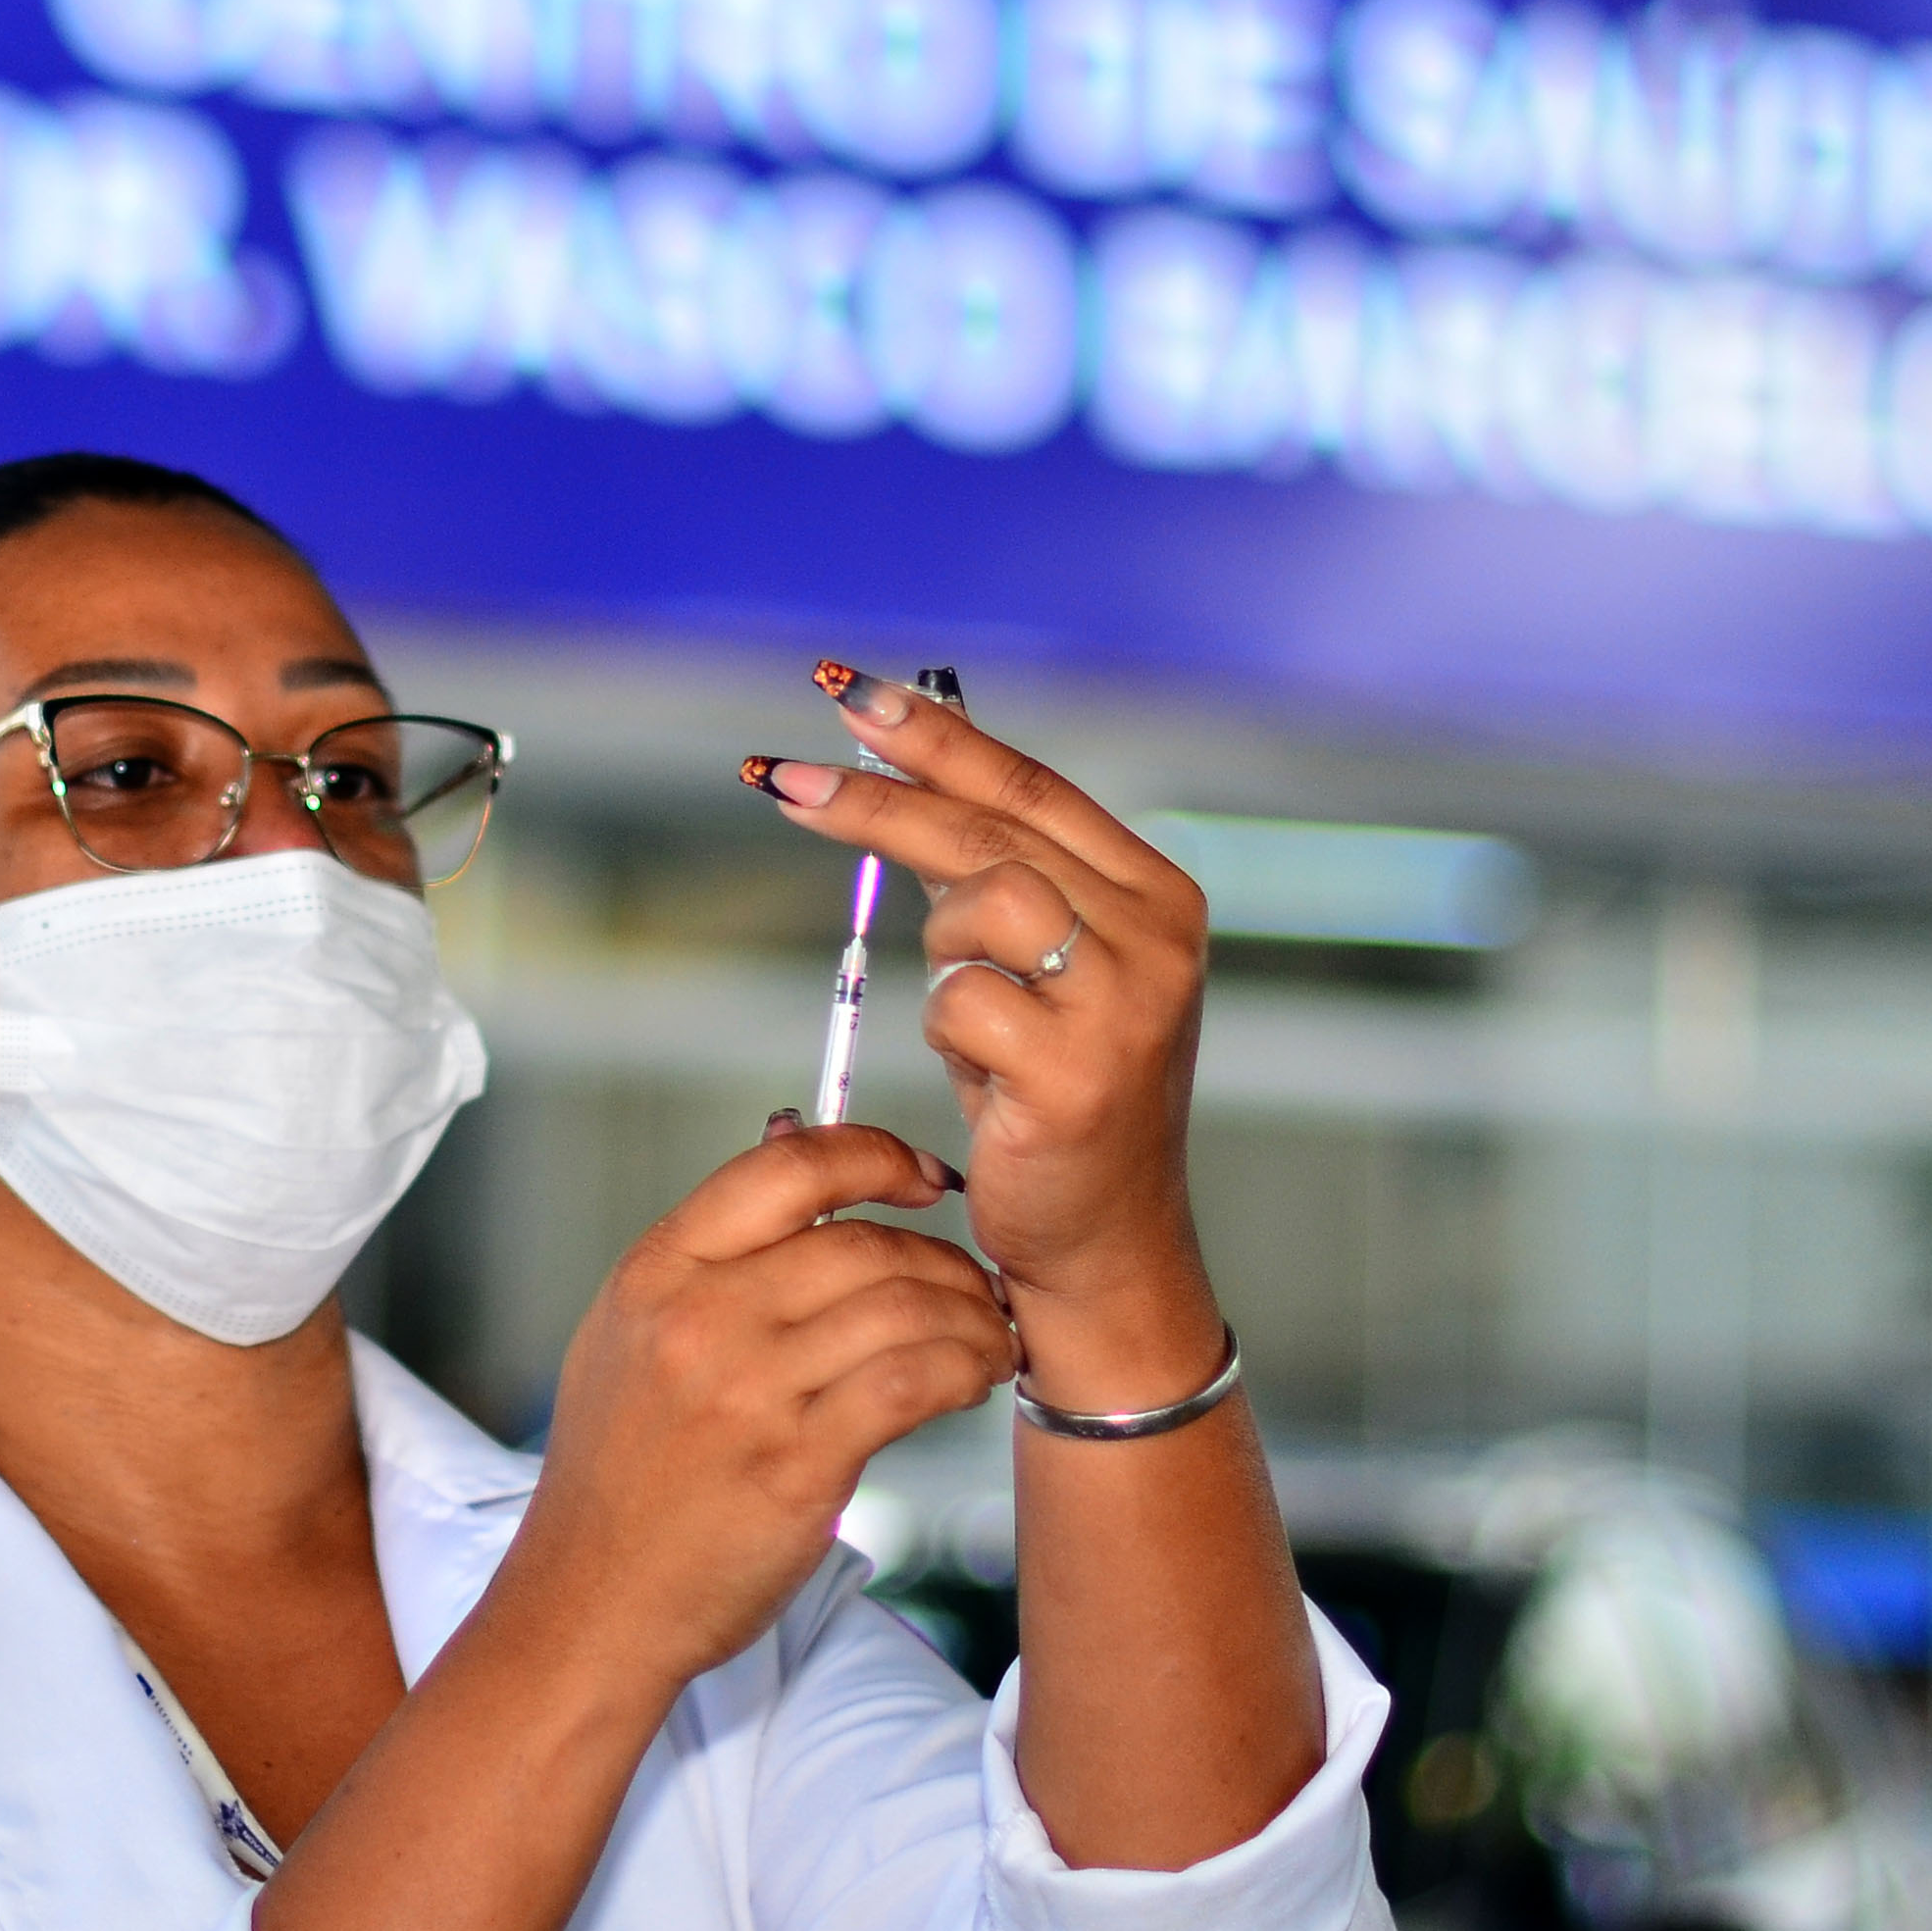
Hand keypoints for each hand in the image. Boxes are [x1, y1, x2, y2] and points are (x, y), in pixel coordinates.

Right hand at [499, 1125, 1015, 1697]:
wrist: (594, 1600)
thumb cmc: (620, 1474)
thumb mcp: (631, 1333)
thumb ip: (713, 1247)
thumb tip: (792, 1143)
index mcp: (658, 1272)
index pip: (786, 1170)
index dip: (876, 1155)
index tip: (925, 1176)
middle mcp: (700, 1320)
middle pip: (860, 1243)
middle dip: (944, 1258)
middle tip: (977, 1284)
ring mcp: (748, 1392)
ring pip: (902, 1308)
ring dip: (970, 1316)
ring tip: (988, 1337)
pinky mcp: (797, 1464)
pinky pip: (911, 1385)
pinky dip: (962, 1371)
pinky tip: (972, 1380)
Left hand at [740, 668, 1224, 1407]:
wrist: (1104, 1240)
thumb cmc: (1054, 1100)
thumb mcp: (1034, 972)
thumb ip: (991, 880)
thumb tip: (893, 773)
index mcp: (1154, 893)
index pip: (1027, 785)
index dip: (934, 734)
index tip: (845, 690)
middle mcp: (1155, 934)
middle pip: (988, 829)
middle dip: (873, 797)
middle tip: (775, 774)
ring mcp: (1126, 999)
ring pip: (975, 907)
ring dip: (940, 957)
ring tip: (972, 1022)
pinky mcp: (1080, 1068)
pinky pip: (961, 1003)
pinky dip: (949, 1034)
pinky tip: (989, 1079)